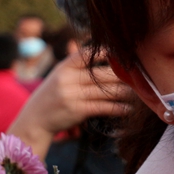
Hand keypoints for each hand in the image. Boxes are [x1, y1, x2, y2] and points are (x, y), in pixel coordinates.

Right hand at [6, 50, 131, 159]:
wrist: (34, 121)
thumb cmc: (52, 97)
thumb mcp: (59, 77)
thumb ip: (78, 67)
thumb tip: (105, 55)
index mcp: (64, 67)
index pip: (87, 55)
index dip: (107, 52)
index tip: (123, 53)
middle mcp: (68, 78)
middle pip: (103, 74)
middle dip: (123, 76)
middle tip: (139, 77)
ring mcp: (72, 94)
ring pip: (106, 91)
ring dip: (125, 93)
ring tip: (138, 93)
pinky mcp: (77, 110)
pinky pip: (104, 107)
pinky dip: (119, 108)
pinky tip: (129, 109)